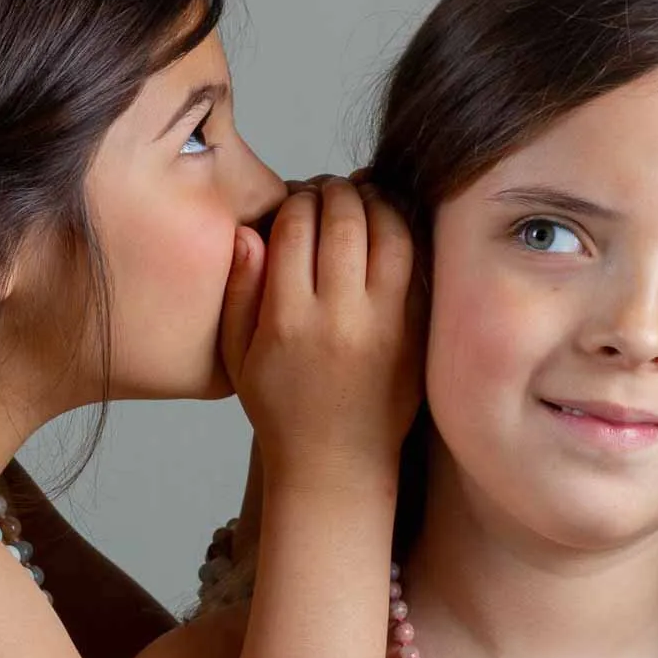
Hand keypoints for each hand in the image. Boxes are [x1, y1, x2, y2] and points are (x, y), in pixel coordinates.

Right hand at [220, 176, 421, 491]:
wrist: (336, 465)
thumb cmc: (281, 411)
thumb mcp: (238, 359)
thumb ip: (238, 293)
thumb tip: (248, 233)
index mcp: (288, 321)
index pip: (296, 227)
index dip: (296, 200)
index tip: (296, 201)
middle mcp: (340, 318)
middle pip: (345, 220)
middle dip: (335, 191)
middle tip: (330, 192)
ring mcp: (387, 325)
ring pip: (391, 232)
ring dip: (377, 202)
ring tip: (363, 200)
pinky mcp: (417, 334)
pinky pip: (419, 264)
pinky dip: (407, 232)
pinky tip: (392, 226)